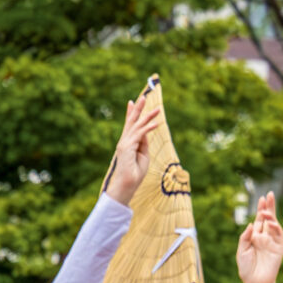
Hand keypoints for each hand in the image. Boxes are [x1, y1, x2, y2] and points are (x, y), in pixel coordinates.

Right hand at [105, 86, 162, 205]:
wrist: (126, 186)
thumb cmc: (135, 174)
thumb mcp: (143, 155)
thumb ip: (144, 143)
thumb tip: (146, 132)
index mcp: (127, 144)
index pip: (129, 126)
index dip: (131, 113)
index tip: (132, 102)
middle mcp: (124, 142)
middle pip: (131, 122)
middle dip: (137, 109)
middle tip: (143, 97)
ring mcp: (124, 144)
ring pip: (137, 127)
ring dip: (148, 117)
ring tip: (158, 109)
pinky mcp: (127, 148)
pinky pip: (140, 135)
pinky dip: (148, 128)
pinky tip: (157, 123)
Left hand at [239, 191, 282, 282]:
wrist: (254, 282)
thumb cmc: (246, 268)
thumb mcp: (242, 251)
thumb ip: (245, 238)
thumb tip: (251, 224)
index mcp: (255, 237)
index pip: (259, 220)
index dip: (260, 209)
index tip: (261, 198)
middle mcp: (265, 237)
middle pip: (268, 219)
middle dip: (269, 207)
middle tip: (269, 194)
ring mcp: (272, 242)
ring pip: (274, 225)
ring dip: (271, 216)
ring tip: (265, 210)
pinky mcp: (278, 248)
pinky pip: (279, 235)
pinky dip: (275, 228)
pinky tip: (271, 222)